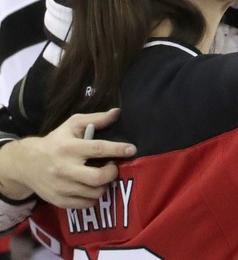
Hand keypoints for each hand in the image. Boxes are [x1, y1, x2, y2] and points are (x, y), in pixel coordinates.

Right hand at [0, 109, 135, 207]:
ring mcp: (61, 187)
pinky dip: (94, 197)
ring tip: (103, 176)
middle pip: (97, 178)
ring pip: (94, 193)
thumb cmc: (56, 141)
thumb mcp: (73, 124)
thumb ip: (96, 119)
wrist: (26, 164)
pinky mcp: (59, 201)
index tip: (132, 150)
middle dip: (112, 173)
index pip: (98, 149)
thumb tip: (117, 112)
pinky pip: (85, 204)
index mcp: (70, 148)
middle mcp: (65, 169)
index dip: (118, 150)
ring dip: (105, 185)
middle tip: (113, 167)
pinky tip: (93, 187)